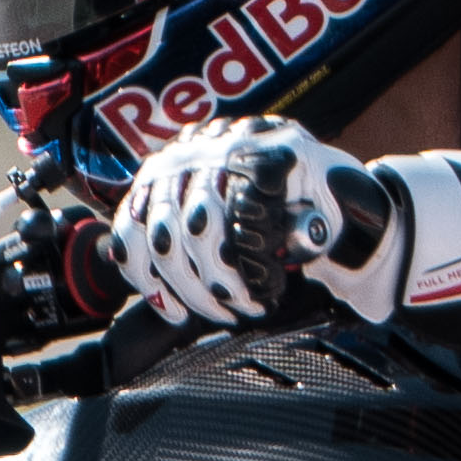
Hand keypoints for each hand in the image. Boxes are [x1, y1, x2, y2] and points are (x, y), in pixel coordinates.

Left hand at [107, 119, 386, 326]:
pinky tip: (269, 281)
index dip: (147, 279)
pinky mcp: (274, 155)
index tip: (172, 312)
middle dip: (193, 290)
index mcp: (166, 168)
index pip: (131, 225)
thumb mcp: (215, 228)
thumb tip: (119, 264)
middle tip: (222, 314)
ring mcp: (231, 146)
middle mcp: (190, 151)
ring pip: (202, 231)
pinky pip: (248, 223)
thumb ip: (172, 240)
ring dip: (224, 281)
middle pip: (165, 236)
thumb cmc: (272, 219)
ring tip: (247, 302)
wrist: (341, 196)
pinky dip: (256, 264)